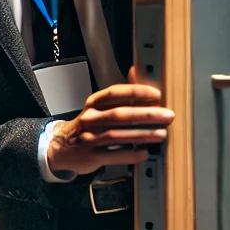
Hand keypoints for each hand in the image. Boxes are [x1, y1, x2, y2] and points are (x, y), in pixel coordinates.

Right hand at [46, 66, 175, 176]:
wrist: (62, 147)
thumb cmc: (88, 124)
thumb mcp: (98, 106)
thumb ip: (120, 93)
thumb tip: (137, 71)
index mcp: (93, 104)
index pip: (114, 93)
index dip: (136, 92)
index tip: (156, 94)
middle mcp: (90, 119)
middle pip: (119, 115)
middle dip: (146, 115)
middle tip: (168, 115)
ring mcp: (89, 139)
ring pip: (117, 135)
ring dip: (142, 134)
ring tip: (162, 134)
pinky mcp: (91, 157)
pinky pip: (114, 155)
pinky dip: (131, 154)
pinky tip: (145, 152)